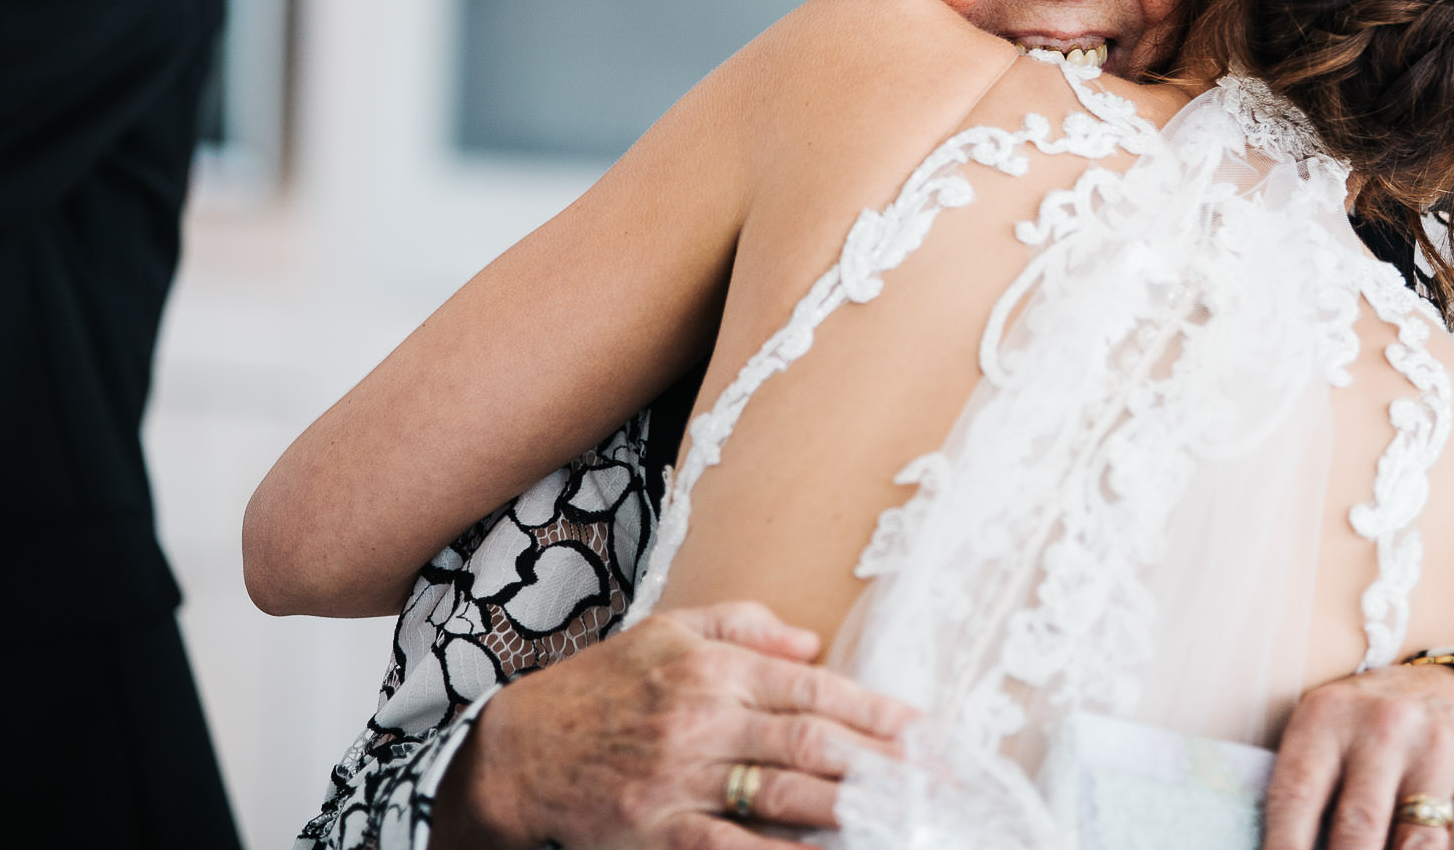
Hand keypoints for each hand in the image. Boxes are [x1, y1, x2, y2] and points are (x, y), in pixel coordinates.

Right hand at [434, 600, 916, 849]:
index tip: (929, 734)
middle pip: (811, 743)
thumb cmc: (595, 689)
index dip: (877, 713)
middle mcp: (704, 720)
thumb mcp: (665, 633)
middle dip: (883, 765)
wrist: (514, 752)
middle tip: (940, 784)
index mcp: (712, 670)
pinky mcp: (659, 831)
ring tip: (902, 820)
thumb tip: (812, 642)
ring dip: (849, 811)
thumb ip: (742, 627)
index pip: (814, 690)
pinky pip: (730, 848)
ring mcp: (681, 780)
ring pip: (782, 795)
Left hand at [1263, 662, 1453, 849]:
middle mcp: (1383, 729)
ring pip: (1417, 847)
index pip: (1295, 799)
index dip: (1285, 849)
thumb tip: (1289, 849)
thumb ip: (1312, 790)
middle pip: (1357, 830)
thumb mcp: (1329, 735)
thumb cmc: (1372, 728)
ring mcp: (1438, 753)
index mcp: (1326, 718)